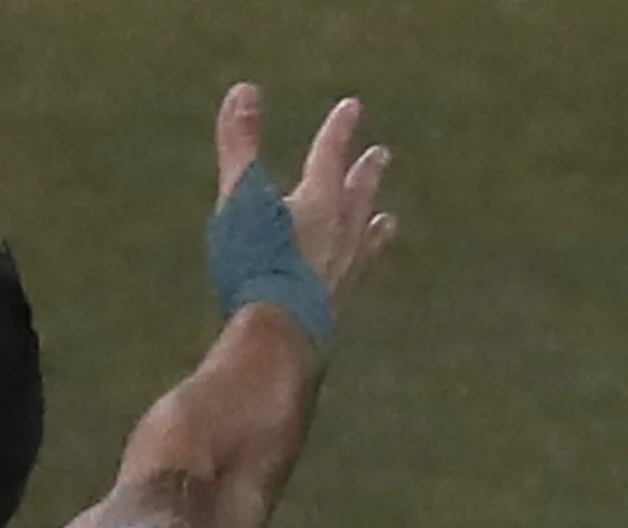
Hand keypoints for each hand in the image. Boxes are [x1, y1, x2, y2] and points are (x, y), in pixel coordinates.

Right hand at [217, 84, 394, 303]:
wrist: (278, 337)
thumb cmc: (257, 264)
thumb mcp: (242, 197)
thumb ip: (241, 147)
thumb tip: (244, 90)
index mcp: (319, 203)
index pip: (330, 156)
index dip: (338, 130)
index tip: (352, 108)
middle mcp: (339, 237)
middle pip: (357, 197)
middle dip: (366, 174)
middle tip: (382, 155)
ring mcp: (340, 277)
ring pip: (364, 243)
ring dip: (373, 228)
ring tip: (386, 222)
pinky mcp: (333, 313)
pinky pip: (353, 283)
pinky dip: (358, 272)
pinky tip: (353, 280)